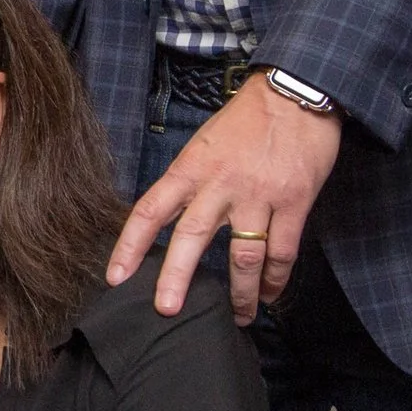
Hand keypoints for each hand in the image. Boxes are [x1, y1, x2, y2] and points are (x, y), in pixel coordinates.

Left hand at [109, 75, 341, 323]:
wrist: (295, 94)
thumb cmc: (246, 120)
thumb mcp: (205, 144)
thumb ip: (190, 181)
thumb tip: (174, 218)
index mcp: (191, 167)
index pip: (151, 210)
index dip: (130, 245)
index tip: (116, 276)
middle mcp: (221, 183)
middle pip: (191, 237)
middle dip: (176, 277)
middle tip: (166, 309)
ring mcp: (259, 195)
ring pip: (244, 255)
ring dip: (240, 293)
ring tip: (237, 316)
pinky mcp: (294, 202)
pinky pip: (282, 251)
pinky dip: (275, 278)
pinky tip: (269, 294)